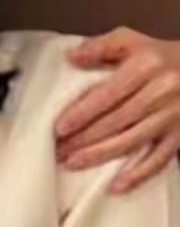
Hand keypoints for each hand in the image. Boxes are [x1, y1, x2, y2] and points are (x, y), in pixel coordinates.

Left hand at [55, 27, 179, 191]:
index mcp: (145, 66)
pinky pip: (160, 159)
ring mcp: (172, 116)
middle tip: (58, 151)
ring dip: (101, 155)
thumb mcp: (132, 40)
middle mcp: (160, 92)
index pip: (108, 94)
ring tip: (73, 163)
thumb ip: (101, 46)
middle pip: (117, 120)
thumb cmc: (159, 56)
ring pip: (133, 141)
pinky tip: (117, 186)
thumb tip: (71, 57)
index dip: (83, 113)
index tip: (60, 128)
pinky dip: (139, 174)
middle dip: (85, 138)